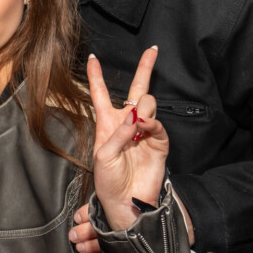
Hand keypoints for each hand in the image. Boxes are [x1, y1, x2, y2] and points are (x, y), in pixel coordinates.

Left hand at [91, 47, 167, 230]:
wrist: (125, 203)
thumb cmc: (108, 181)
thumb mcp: (103, 156)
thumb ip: (118, 133)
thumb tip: (136, 115)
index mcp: (107, 123)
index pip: (101, 93)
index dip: (96, 76)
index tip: (93, 58)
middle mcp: (127, 122)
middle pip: (137, 88)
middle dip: (145, 68)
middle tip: (153, 50)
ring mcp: (144, 131)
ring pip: (148, 103)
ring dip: (142, 108)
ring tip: (136, 125)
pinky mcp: (159, 142)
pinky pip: (157, 123)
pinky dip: (151, 121)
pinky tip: (144, 125)